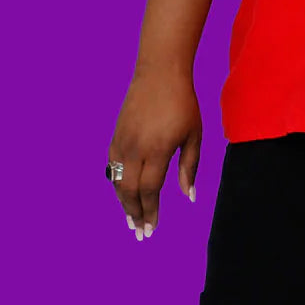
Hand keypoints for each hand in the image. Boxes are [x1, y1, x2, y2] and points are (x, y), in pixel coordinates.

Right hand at [107, 67, 201, 240]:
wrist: (160, 73)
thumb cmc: (183, 103)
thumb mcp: (194, 134)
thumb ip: (190, 166)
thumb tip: (189, 196)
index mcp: (157, 150)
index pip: (149, 190)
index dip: (150, 212)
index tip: (151, 229)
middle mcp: (135, 148)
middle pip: (129, 191)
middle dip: (134, 214)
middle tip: (139, 232)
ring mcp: (122, 141)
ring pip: (117, 181)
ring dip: (123, 202)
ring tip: (131, 219)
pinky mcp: (115, 135)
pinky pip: (111, 166)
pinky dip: (116, 183)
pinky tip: (123, 193)